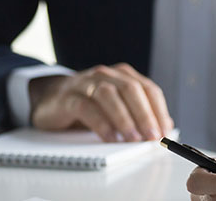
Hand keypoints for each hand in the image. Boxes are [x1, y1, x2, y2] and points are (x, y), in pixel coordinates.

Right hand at [29, 62, 173, 141]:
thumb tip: (165, 127)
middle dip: (145, 115)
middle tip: (152, 136)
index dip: (159, 111)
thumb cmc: (89, 104)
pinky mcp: (68, 97)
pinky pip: (87, 108)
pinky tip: (109, 138)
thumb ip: (139, 112)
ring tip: (133, 139)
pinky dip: (101, 124)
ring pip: (109, 96)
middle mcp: (107, 75)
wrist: (50, 98)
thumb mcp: (117, 106)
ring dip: (124, 119)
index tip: (165, 132)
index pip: (148, 89)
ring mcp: (86, 84)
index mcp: (124, 75)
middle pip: (132, 90)